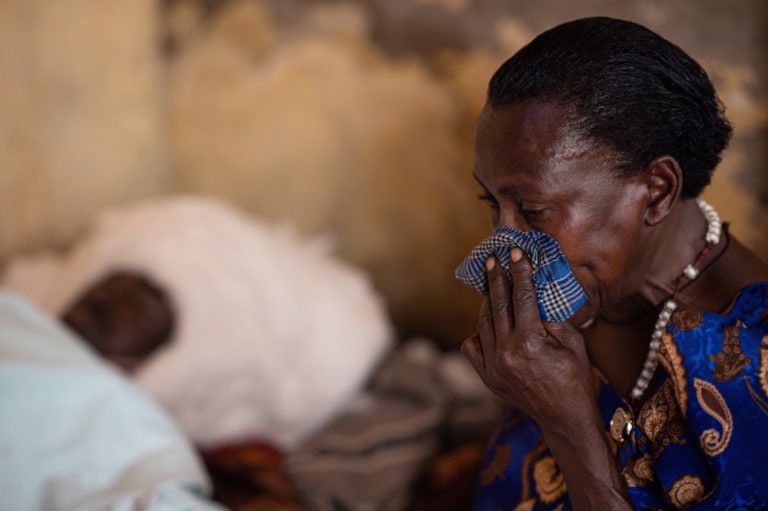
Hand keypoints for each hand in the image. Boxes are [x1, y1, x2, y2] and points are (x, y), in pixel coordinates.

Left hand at [461, 248, 595, 428]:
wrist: (564, 418)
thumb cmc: (575, 378)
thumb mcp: (573, 342)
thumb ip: (551, 317)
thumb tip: (535, 295)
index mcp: (529, 342)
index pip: (522, 297)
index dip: (520, 271)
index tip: (516, 253)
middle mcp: (506, 353)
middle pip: (498, 305)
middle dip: (496, 278)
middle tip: (493, 259)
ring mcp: (493, 367)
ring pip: (483, 324)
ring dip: (487, 303)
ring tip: (492, 286)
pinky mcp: (487, 377)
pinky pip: (473, 346)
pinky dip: (479, 332)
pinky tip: (488, 323)